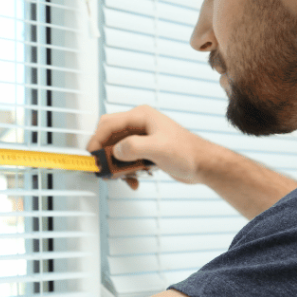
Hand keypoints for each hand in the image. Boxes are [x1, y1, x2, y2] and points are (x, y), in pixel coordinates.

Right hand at [87, 105, 210, 190]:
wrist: (203, 164)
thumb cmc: (187, 152)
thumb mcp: (158, 148)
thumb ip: (133, 147)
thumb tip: (116, 152)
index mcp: (141, 116)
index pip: (108, 124)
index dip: (97, 139)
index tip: (92, 155)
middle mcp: (139, 125)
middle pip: (110, 137)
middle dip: (105, 154)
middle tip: (103, 169)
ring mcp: (142, 138)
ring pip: (117, 150)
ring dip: (116, 166)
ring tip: (121, 178)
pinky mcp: (145, 150)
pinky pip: (127, 160)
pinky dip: (126, 171)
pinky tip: (133, 180)